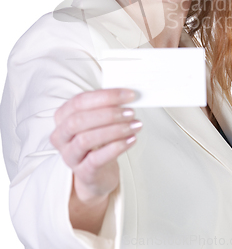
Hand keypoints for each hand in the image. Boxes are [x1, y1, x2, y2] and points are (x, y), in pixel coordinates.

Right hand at [50, 88, 140, 202]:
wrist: (97, 172)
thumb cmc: (97, 141)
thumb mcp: (98, 120)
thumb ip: (107, 106)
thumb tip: (127, 96)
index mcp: (62, 116)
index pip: (79, 101)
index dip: (105, 96)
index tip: (128, 95)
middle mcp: (61, 136)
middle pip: (78, 120)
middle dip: (108, 114)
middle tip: (130, 112)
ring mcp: (70, 155)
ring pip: (86, 139)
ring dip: (115, 130)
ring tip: (134, 126)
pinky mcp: (82, 172)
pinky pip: (96, 159)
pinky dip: (116, 148)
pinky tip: (131, 140)